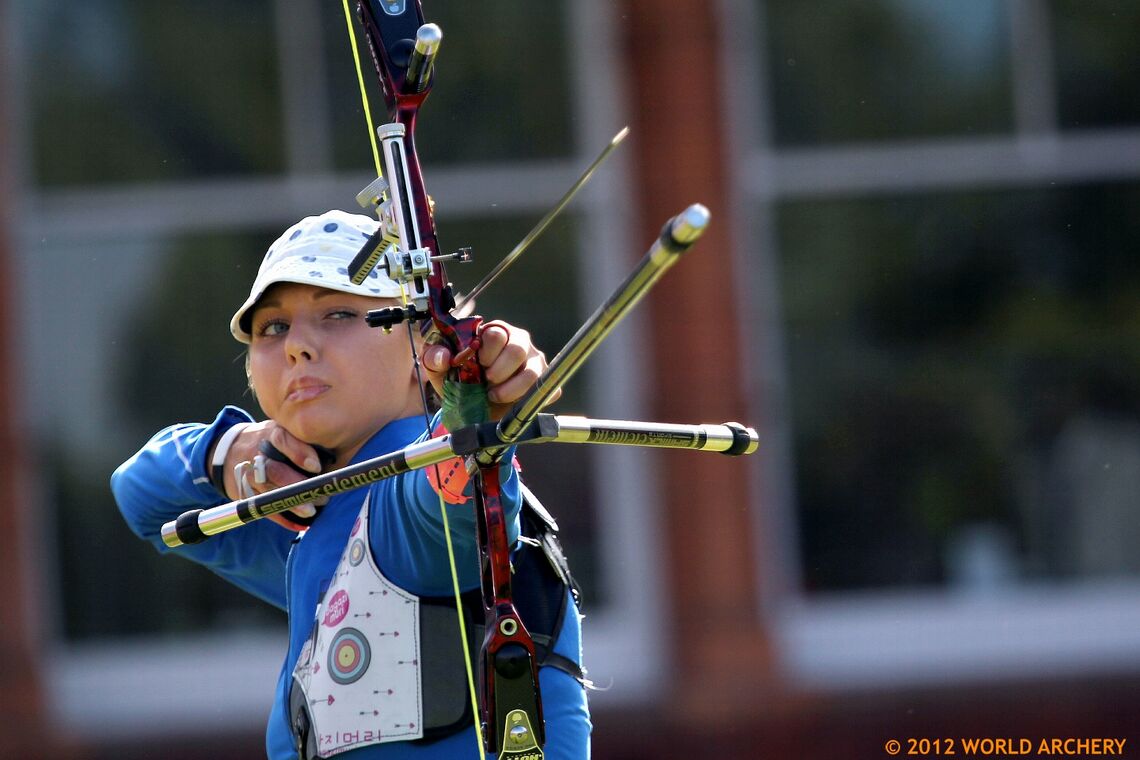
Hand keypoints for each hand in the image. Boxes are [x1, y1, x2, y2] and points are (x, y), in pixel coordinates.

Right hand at [214, 420, 327, 530]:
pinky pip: (263, 509)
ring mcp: (248, 476)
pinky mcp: (245, 494)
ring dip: (292, 504)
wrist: (232, 449)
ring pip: (269, 492)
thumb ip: (304, 440)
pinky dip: (283, 519)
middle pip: (274, 471)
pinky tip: (301, 525)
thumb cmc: (271, 441)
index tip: (316, 466)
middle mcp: (257, 455)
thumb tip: (338, 457)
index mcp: (271, 435)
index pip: (281, 439)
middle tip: (320, 497)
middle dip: (297, 485)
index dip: (298, 452)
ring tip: (312, 511)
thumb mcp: (284, 430)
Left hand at [420, 320, 560, 420]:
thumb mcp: (441, 369)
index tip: (476, 365)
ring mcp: (535, 362)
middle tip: (486, 382)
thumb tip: (444, 356)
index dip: (485, 352)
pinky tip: (513, 404)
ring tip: (495, 395)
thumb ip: (434, 357)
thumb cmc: (460, 379)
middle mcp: (519, 343)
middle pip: (518, 349)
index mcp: (495, 332)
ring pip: (533, 372)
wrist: (472, 408)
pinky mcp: (545, 382)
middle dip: (498, 371)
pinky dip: (530, 400)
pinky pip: (549, 390)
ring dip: (511, 390)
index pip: (497, 333)